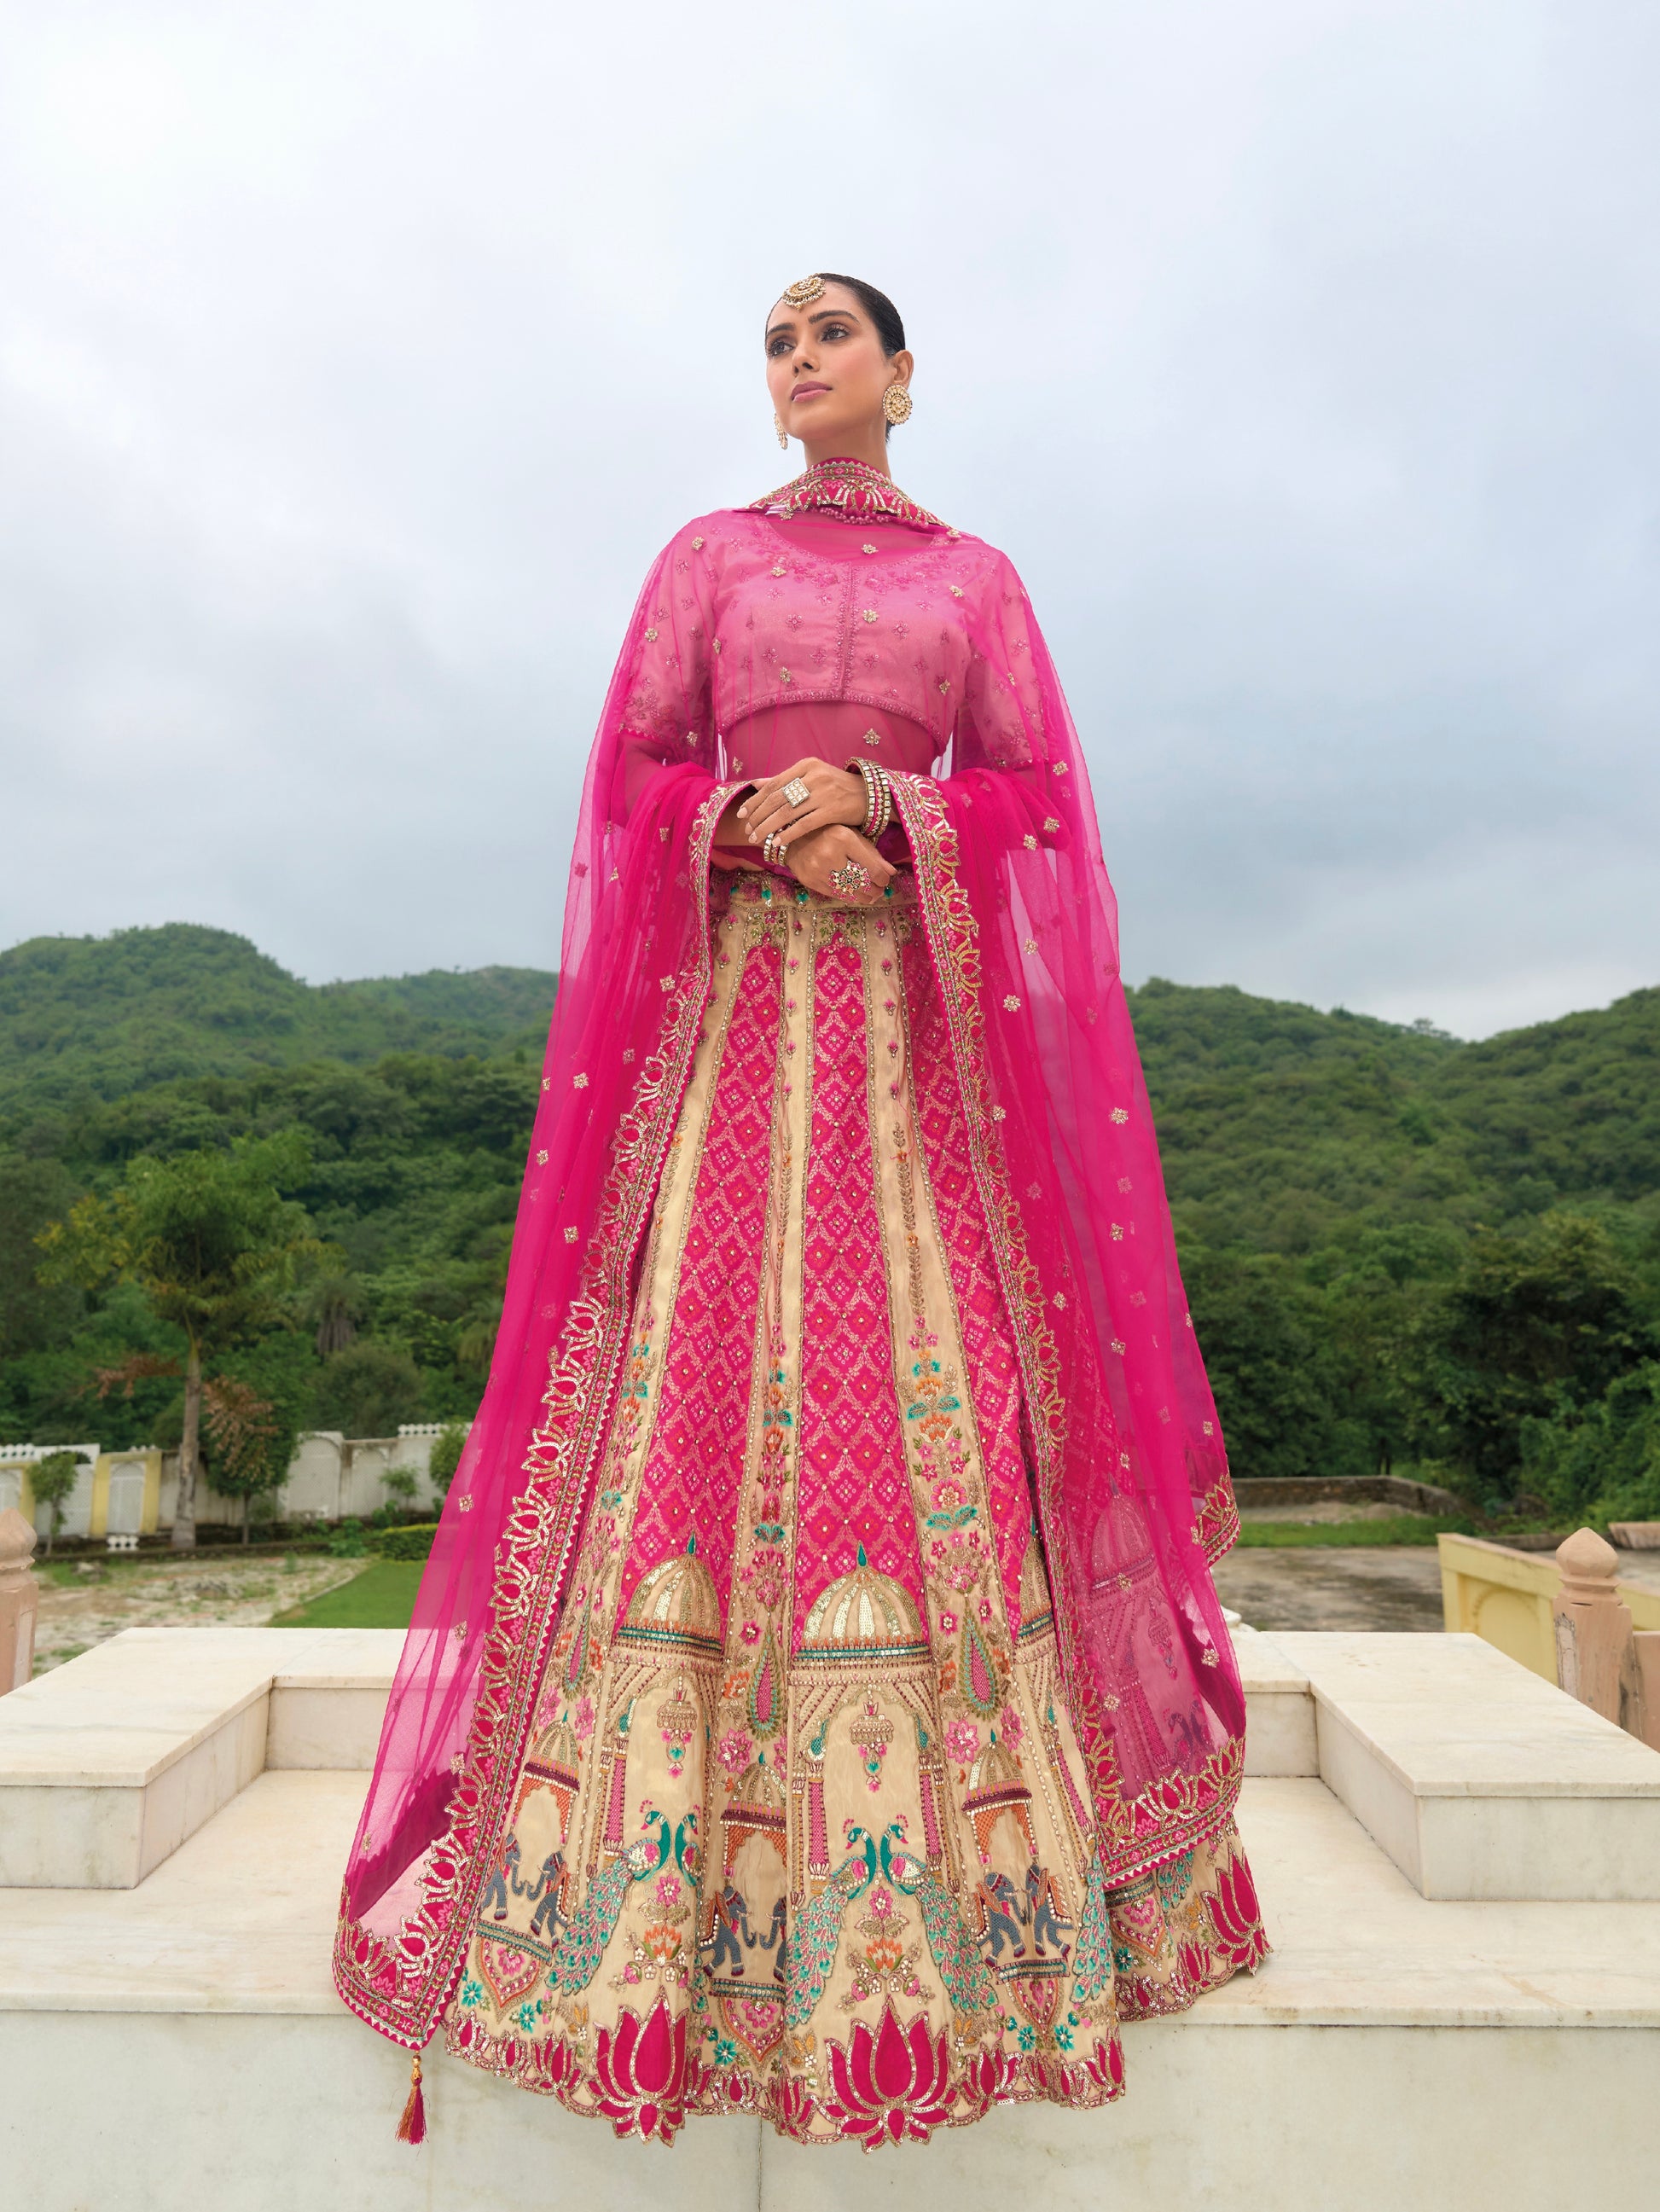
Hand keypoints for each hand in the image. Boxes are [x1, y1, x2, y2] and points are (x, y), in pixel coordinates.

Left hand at [737, 758, 866, 850]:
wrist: (870, 794)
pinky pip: (804, 825)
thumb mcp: (811, 776)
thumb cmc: (836, 786)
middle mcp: (814, 777)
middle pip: (777, 799)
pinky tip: (777, 843)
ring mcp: (824, 794)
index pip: (774, 784)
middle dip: (758, 816)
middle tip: (747, 830)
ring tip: (757, 838)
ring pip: (787, 813)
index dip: (756, 800)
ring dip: (768, 827)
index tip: (742, 814)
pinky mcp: (833, 811)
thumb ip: (784, 780)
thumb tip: (755, 784)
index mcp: (806, 765)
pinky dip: (788, 834)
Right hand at [783, 823, 895, 906]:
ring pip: (848, 892)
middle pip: (861, 882)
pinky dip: (848, 896)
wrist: (791, 834)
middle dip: (875, 890)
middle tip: (880, 891)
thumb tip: (891, 873)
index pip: (871, 868)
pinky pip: (834, 894)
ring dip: (863, 897)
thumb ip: (872, 853)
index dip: (883, 879)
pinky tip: (855, 895)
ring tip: (871, 896)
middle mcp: (830, 855)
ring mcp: (818, 869)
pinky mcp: (809, 880)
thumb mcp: (851, 834)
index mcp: (844, 839)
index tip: (886, 880)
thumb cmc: (827, 831)